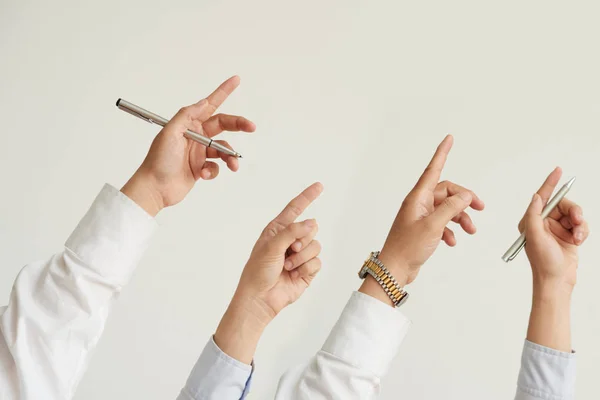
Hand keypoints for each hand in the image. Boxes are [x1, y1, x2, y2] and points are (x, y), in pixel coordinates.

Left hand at [121, 76, 255, 215]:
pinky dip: (213, 171)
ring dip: (229, 156)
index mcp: (189, 124)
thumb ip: (187, 115)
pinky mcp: (201, 167)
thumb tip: (203, 102)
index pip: (210, 104)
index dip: (223, 91)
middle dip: (238, 125)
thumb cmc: (158, 160)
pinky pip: (216, 167)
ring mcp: (199, 152)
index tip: (235, 80)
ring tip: (232, 165)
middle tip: (251, 127)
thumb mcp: (170, 132)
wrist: (155, 188)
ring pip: (223, 149)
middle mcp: (196, 136)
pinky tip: (204, 174)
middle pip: (223, 126)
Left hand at [214, 183, 322, 362]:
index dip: (307, 196)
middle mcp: (290, 240)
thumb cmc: (258, 272)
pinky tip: (293, 275)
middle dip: (302, 239)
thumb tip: (311, 222)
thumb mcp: (271, 246)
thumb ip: (292, 232)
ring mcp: (300, 255)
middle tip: (289, 251)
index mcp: (278, 230)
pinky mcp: (307, 269)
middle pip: (311, 228)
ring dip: (302, 258)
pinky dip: (306, 269)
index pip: (295, 208)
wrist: (261, 299)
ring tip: (287, 266)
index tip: (319, 186)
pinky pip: (317, 262)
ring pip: (316, 245)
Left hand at [377, 135, 484, 285]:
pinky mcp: (422, 229)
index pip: (433, 169)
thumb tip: (466, 195)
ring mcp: (420, 216)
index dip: (442, 153)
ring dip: (460, 217)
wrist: (395, 269)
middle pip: (446, 192)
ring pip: (446, 209)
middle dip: (464, 199)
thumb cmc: (408, 247)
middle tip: (480, 208)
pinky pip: (441, 223)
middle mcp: (418, 204)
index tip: (449, 138)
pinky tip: (452, 242)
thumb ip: (451, 208)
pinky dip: (450, 231)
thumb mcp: (433, 226)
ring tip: (471, 230)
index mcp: (417, 198)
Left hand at [519, 167, 589, 292]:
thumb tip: (537, 196)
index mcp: (531, 220)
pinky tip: (578, 241)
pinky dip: (582, 231)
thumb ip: (534, 215)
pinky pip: (580, 224)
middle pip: (563, 205)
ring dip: (579, 224)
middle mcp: (543, 222)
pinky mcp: (568, 235)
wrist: (557, 280)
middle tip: (576, 221)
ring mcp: (556, 229)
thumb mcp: (535, 237)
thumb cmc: (543, 261)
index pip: (542, 197)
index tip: (558, 170)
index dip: (550, 183)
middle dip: (572, 211)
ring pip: (574, 214)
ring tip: (577, 237)